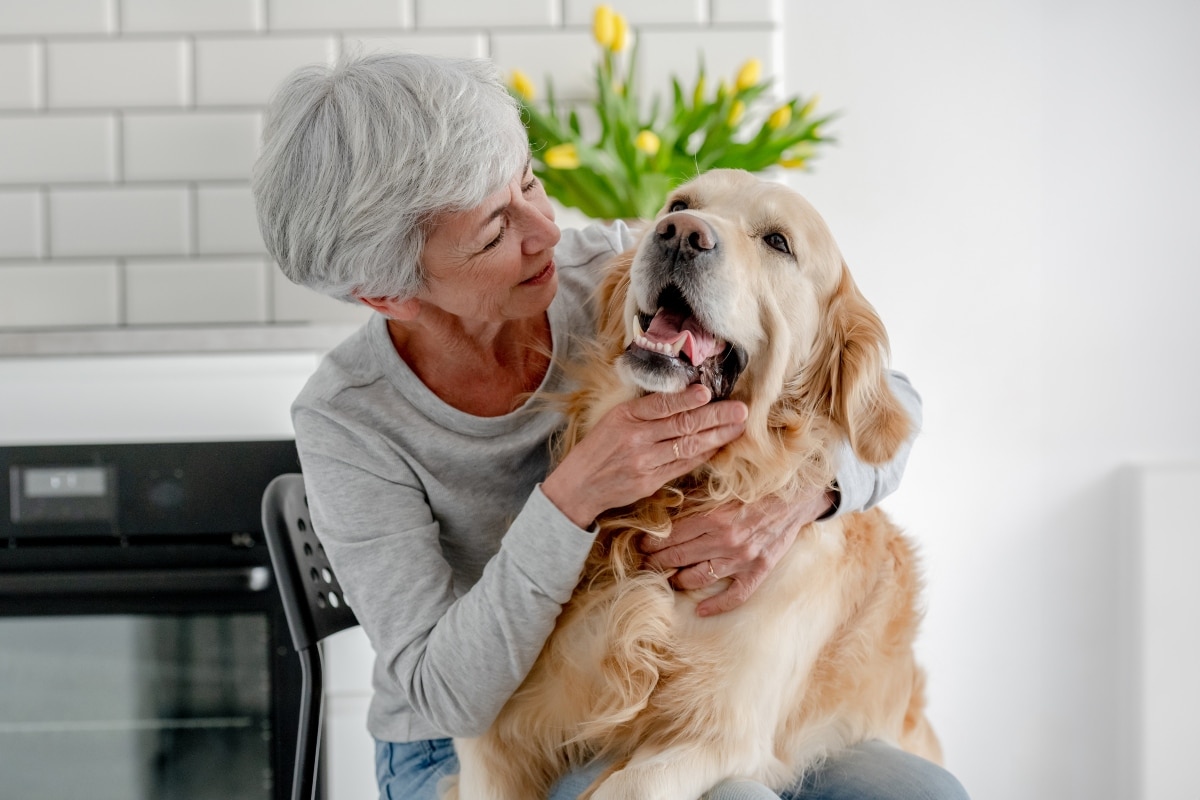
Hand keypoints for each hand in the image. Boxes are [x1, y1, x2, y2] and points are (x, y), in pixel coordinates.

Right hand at [542, 384, 748, 528]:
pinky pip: (683, 465)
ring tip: (738, 427)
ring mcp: (645, 462)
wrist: (578, 486)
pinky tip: (719, 446)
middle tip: (741, 410)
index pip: (662, 405)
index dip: (687, 399)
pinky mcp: (651, 481)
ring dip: (717, 436)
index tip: (708, 393)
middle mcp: (636, 438)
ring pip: (688, 446)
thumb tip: (683, 397)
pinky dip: (703, 454)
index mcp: (625, 416)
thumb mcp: (613, 419)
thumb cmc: (598, 448)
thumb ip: (644, 410)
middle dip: (715, 416)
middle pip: (682, 425)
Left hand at [641, 485, 835, 615]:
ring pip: (699, 578)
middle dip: (656, 562)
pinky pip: (735, 596)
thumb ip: (696, 497)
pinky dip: (716, 606)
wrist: (798, 494)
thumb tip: (665, 506)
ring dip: (677, 581)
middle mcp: (725, 541)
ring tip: (666, 579)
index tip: (640, 545)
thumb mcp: (723, 485)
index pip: (671, 536)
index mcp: (713, 517)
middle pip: (679, 557)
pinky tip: (700, 610)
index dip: (652, 543)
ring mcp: (742, 559)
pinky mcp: (758, 570)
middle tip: (643, 565)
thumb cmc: (757, 485)